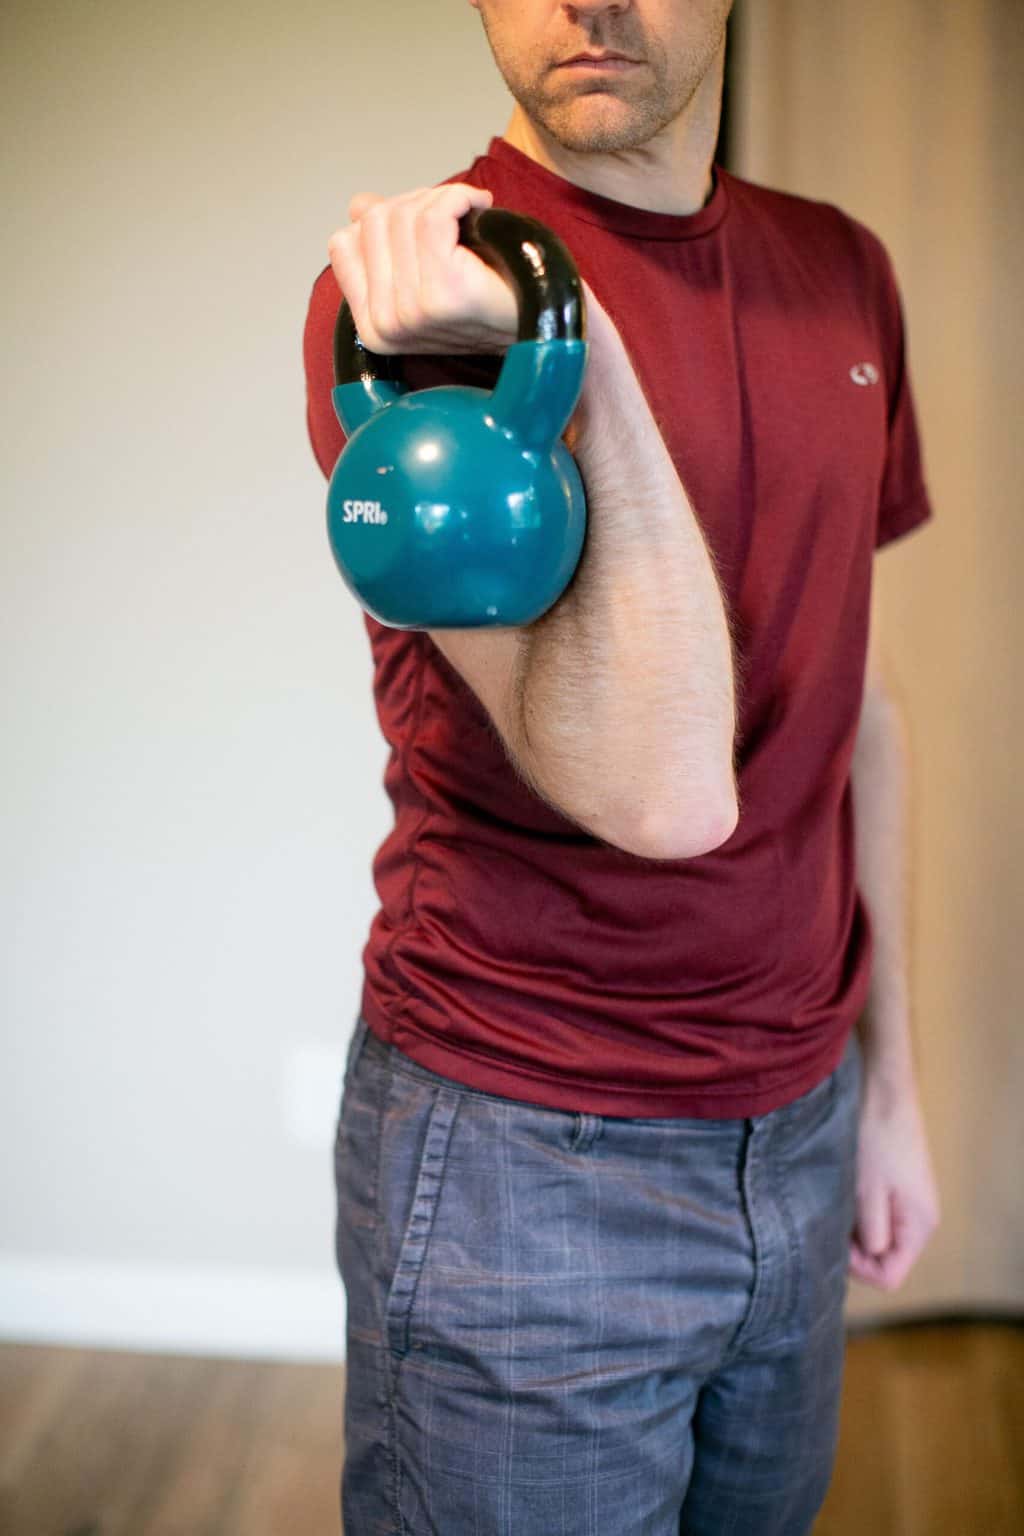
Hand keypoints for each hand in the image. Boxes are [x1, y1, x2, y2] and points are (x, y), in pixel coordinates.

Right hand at [327, 183, 520, 355]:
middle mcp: (386, 326)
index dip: (386, 217)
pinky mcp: (445, 294)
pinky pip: (434, 216)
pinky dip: (459, 197)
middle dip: (415, 204)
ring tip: (470, 217)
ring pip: (403, 216)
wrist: (545, 321)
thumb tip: (358, 207)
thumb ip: (388, 242)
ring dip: (442, 200)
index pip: (344, 243)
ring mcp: (413, 314)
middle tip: (455, 217)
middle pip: (373, 223)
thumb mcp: (428, 269)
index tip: (428, 225)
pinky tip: (481, 207)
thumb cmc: (494, 296)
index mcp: (373, 328)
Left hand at [848, 1062, 941, 1290]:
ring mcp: (909, 1203)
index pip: (890, 1276)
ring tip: (835, 1200)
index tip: (835, 1239)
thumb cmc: (875, 1138)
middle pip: (884, 1257)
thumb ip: (870, 1232)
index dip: (859, 1267)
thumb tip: (870, 1259)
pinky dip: (857, 1210)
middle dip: (854, 1247)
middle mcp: (920, 1220)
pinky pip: (876, 1215)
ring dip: (854, 1226)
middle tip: (830, 1218)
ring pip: (877, 1235)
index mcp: (919, 1226)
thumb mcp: (867, 1190)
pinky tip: (843, 1189)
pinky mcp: (896, 1187)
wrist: (883, 1090)